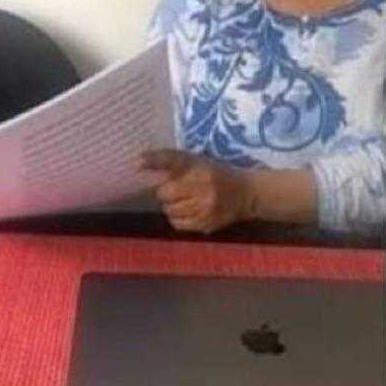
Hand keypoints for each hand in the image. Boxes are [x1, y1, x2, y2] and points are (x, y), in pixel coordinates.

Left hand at [140, 148, 255, 233]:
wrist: (247, 194)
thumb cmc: (218, 173)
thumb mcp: (199, 160)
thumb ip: (172, 161)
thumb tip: (140, 161)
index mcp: (201, 168)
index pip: (173, 163)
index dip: (156, 163)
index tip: (139, 163)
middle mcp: (202, 188)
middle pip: (165, 193)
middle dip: (166, 192)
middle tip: (178, 189)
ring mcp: (204, 209)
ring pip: (169, 210)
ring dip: (172, 206)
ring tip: (185, 200)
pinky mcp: (205, 224)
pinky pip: (177, 223)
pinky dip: (178, 217)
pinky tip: (189, 211)